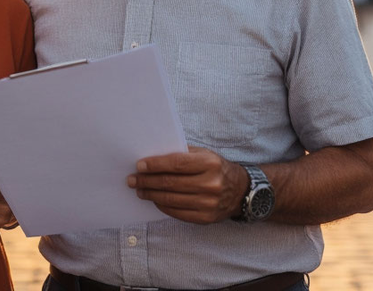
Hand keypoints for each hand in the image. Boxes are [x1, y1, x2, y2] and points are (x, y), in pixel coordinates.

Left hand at [127, 146, 245, 223]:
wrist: (240, 191)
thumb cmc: (216, 168)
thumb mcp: (205, 154)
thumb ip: (182, 154)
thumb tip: (153, 157)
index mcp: (210, 164)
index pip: (176, 163)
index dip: (155, 165)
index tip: (139, 165)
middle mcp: (211, 184)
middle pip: (170, 183)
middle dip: (147, 181)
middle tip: (132, 179)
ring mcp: (209, 203)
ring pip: (171, 199)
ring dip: (151, 194)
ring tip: (139, 190)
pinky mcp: (205, 218)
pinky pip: (177, 212)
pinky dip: (162, 205)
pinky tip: (154, 200)